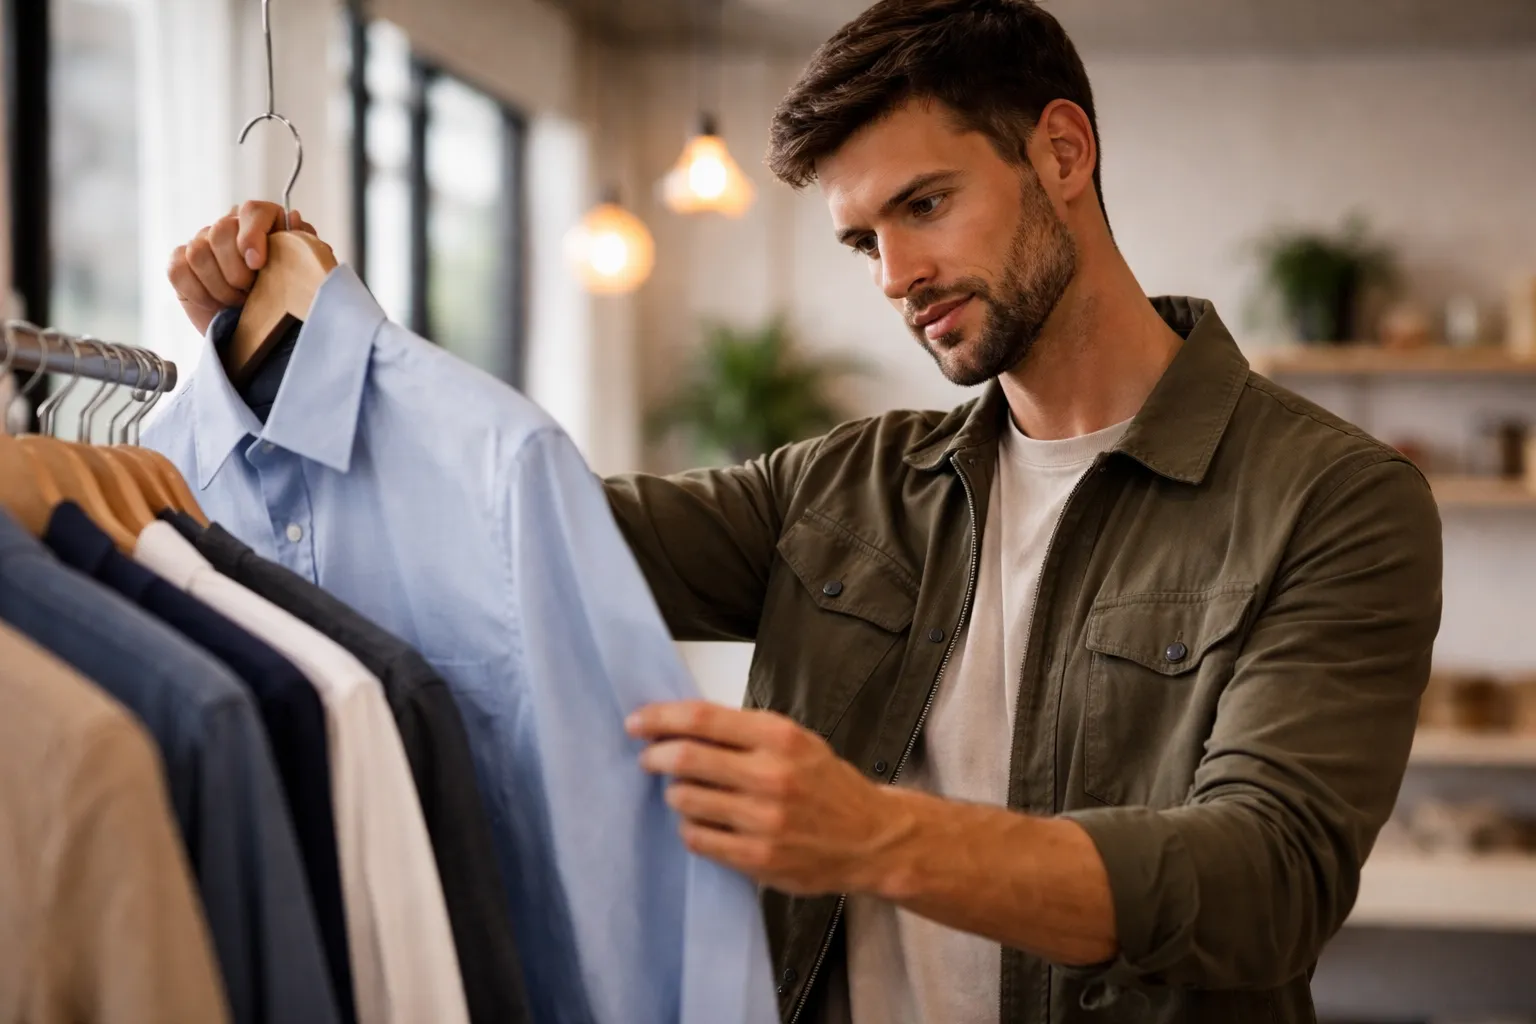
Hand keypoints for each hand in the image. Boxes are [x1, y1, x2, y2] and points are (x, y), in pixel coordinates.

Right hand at [167, 200, 319, 334]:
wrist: (259, 333)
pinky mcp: (181, 265)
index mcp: (262, 223)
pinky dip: (199, 292)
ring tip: (238, 302)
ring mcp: (201, 244)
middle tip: (251, 292)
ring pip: (198, 252)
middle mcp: (229, 227)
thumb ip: (302, 244)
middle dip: (236, 270)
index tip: (258, 264)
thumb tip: (294, 217)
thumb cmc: (285, 300)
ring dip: (220, 286)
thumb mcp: (303, 273)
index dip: (253, 235)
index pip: (252, 210)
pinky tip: (216, 305)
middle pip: (221, 230)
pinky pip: (179, 270)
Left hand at [626, 700, 909, 895]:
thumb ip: (744, 733)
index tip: (638, 722)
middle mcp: (771, 776)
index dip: (660, 718)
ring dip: (675, 793)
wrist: (871, 837)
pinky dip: (690, 826)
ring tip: (683, 792)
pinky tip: (702, 821)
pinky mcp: (758, 857)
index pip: (702, 719)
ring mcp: (764, 820)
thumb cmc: (827, 785)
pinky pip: (698, 838)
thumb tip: (682, 726)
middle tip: (649, 758)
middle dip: (655, 756)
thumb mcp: (795, 741)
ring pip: (686, 800)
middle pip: (687, 758)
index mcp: (779, 737)